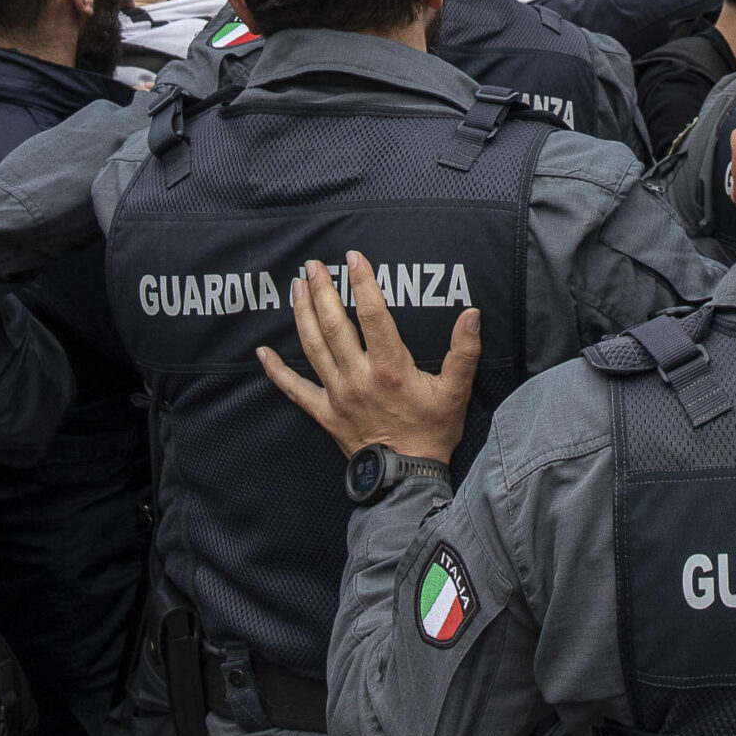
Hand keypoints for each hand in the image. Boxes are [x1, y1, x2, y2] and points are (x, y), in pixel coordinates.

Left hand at [256, 252, 477, 460]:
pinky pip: (295, 390)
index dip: (363, 283)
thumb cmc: (432, 432)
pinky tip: (262, 352)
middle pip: (334, 325)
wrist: (408, 477)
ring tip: (295, 287)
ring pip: (313, 348)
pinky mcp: (325, 413)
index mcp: (390, 367)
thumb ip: (463, 351)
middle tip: (312, 265)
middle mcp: (358, 377)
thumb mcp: (456, 391)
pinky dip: (277, 371)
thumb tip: (472, 315)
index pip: (373, 315)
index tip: (353, 258)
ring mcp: (337, 395)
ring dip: (302, 315)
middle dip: (322, 291)